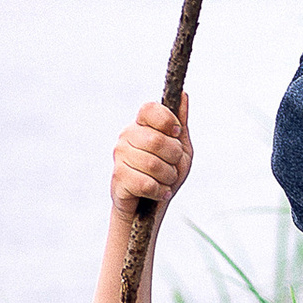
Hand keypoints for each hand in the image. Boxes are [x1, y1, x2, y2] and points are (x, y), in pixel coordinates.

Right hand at [111, 94, 191, 222]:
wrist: (148, 207)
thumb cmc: (165, 175)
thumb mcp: (180, 150)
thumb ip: (181, 125)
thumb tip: (184, 95)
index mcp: (141, 124)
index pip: (150, 109)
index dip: (167, 121)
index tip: (176, 135)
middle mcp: (126, 135)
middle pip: (157, 140)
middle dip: (174, 158)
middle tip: (173, 167)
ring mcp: (119, 156)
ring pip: (154, 164)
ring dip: (168, 177)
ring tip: (165, 181)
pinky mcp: (117, 177)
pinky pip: (147, 183)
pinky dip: (159, 191)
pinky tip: (158, 192)